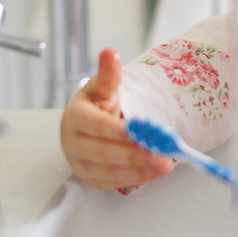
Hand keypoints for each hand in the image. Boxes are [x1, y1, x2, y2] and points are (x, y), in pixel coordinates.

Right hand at [60, 49, 173, 189]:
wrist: (87, 126)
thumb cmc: (95, 106)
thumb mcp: (101, 87)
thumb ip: (108, 74)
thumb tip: (110, 53)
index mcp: (75, 117)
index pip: (96, 126)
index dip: (118, 131)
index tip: (141, 132)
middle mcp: (73, 143)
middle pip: (103, 153)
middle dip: (134, 155)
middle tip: (161, 154)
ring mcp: (80, 164)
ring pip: (109, 172)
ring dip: (139, 170)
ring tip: (164, 166)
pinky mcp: (90, 179)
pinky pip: (113, 183)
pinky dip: (135, 179)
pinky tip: (153, 173)